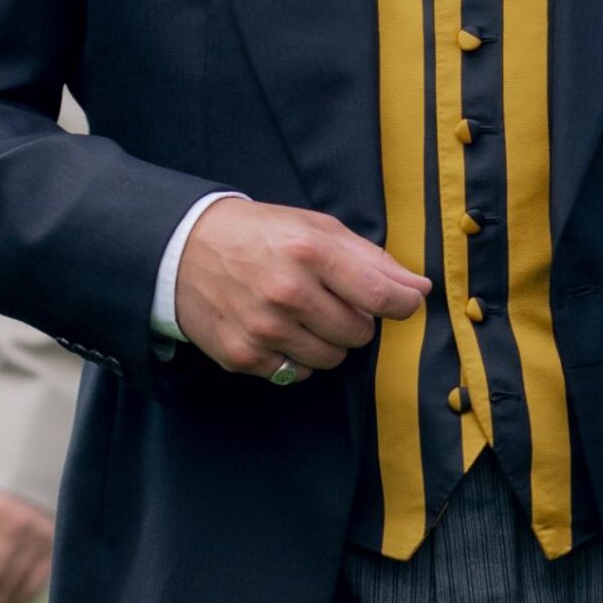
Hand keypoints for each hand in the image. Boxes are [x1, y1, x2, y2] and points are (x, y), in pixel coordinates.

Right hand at [174, 199, 427, 381]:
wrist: (183, 250)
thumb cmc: (261, 235)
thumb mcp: (317, 228)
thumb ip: (371, 259)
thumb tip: (419, 288)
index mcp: (310, 253)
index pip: (381, 296)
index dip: (404, 304)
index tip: (407, 302)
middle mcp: (287, 293)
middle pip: (359, 333)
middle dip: (358, 319)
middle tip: (335, 300)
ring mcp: (262, 329)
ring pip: (332, 359)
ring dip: (329, 341)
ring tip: (306, 315)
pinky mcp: (241, 356)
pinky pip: (297, 374)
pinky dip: (297, 358)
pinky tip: (280, 331)